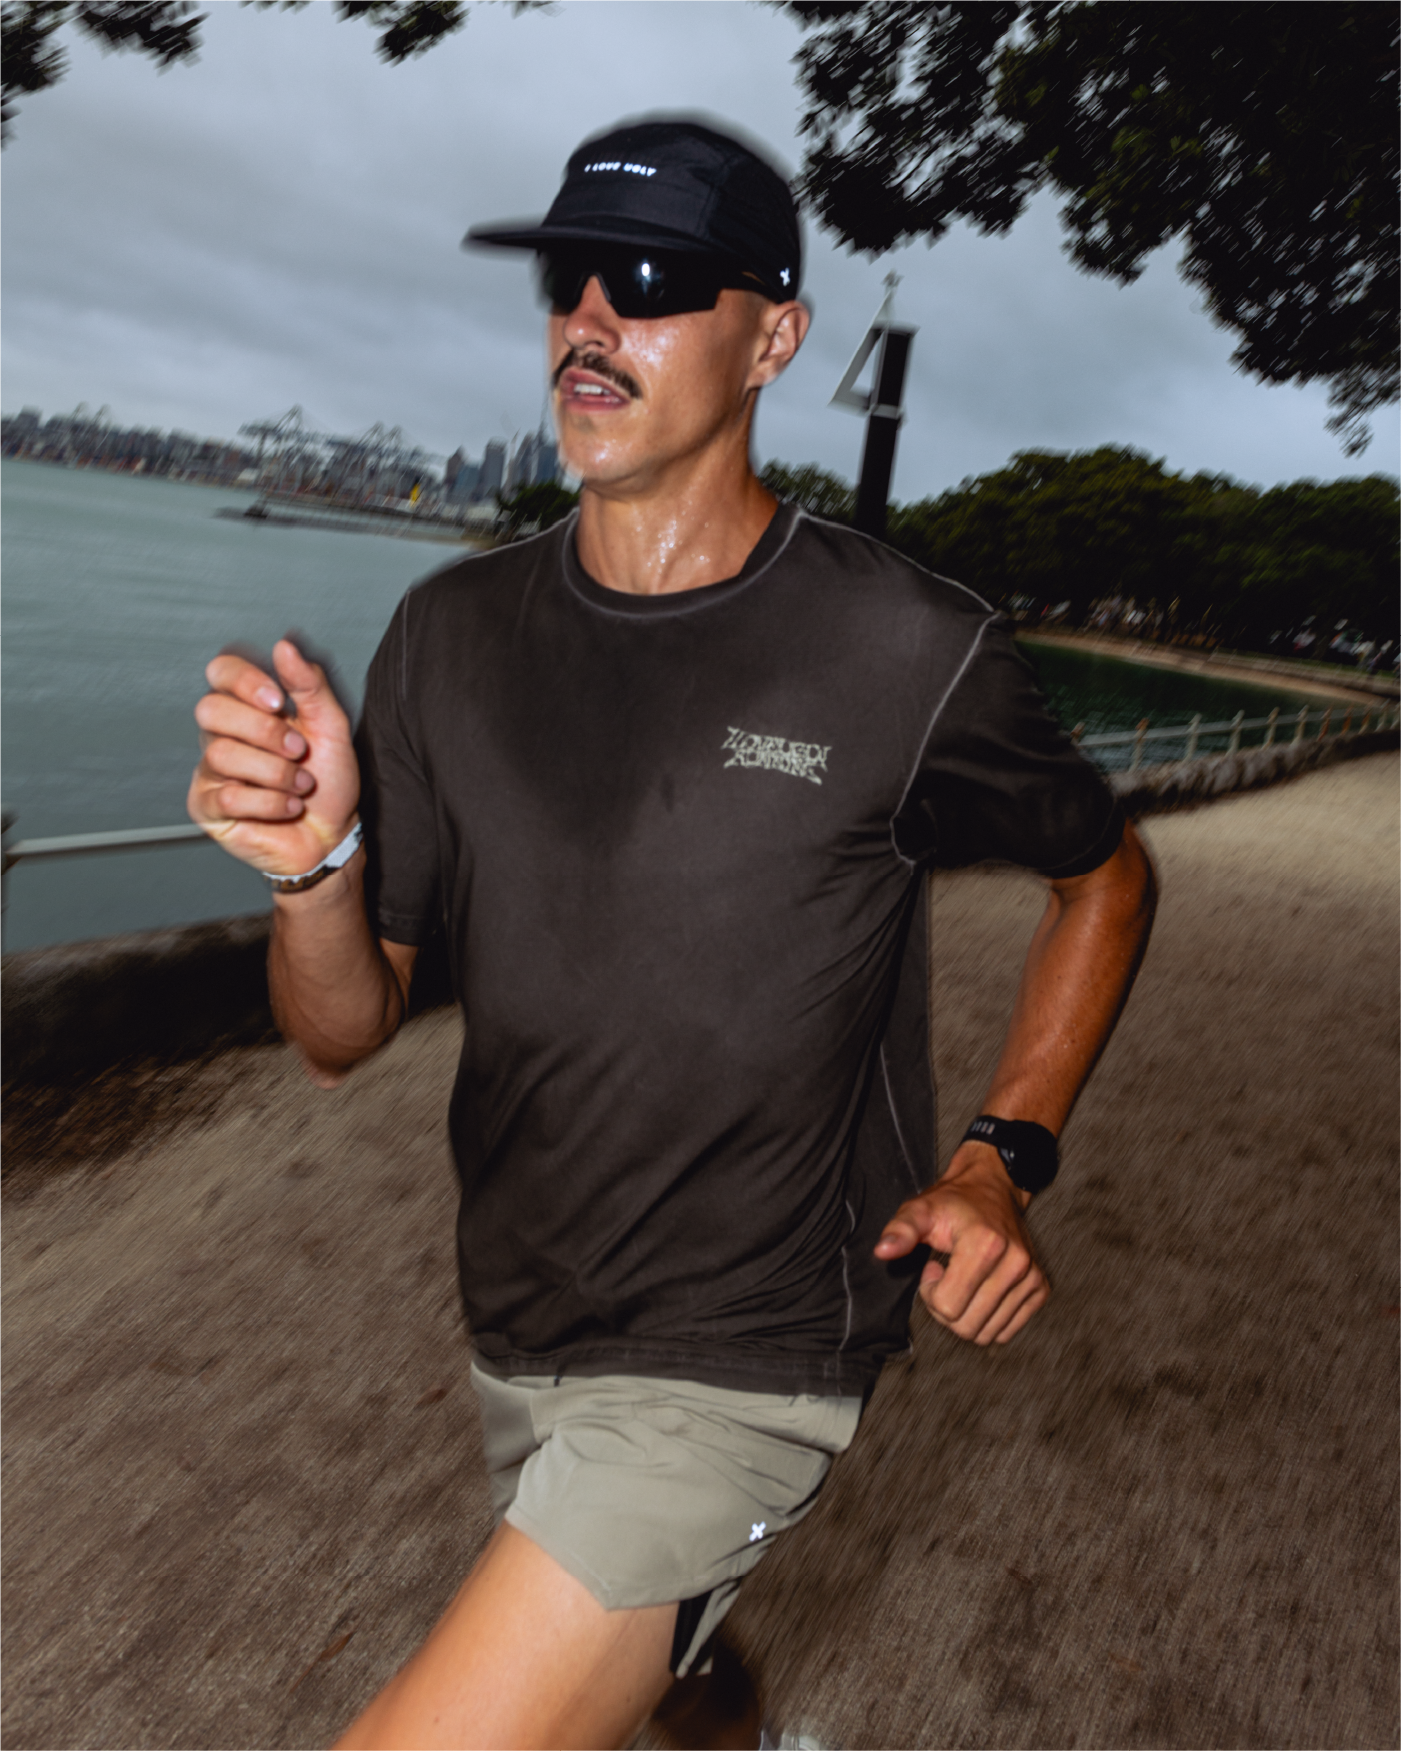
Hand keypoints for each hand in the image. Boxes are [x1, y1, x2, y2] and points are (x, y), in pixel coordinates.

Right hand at [188, 637, 359, 877]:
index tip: (279, 700)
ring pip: (221, 754)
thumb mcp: (330, 725)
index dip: (244, 681)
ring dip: (276, 773)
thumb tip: (285, 646)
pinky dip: (270, 803)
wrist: (333, 833)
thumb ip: (309, 684)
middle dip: (265, 732)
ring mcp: (210, 770)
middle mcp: (222, 734)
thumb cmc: (329, 780)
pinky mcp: (206, 807)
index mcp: (248, 707)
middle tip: (298, 750)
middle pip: (210, 709)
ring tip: (301, 785)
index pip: (221, 671)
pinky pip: (226, 796)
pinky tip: (289, 807)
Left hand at [874, 1142, 1048, 1344]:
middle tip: (946, 1277)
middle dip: (946, 1308)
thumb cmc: (954, 1203)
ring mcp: (1031, 1277)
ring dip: (967, 1314)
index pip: (948, 1307)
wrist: (993, 1189)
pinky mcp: (1040, 1288)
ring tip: (963, 1281)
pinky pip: (1006, 1331)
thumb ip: (901, 1231)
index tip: (933, 1268)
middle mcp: (1015, 1262)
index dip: (931, 1293)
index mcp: (986, 1244)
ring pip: (986, 1333)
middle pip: (967, 1326)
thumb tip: (883, 1251)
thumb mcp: (921, 1210)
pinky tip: (981, 1290)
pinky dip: (988, 1319)